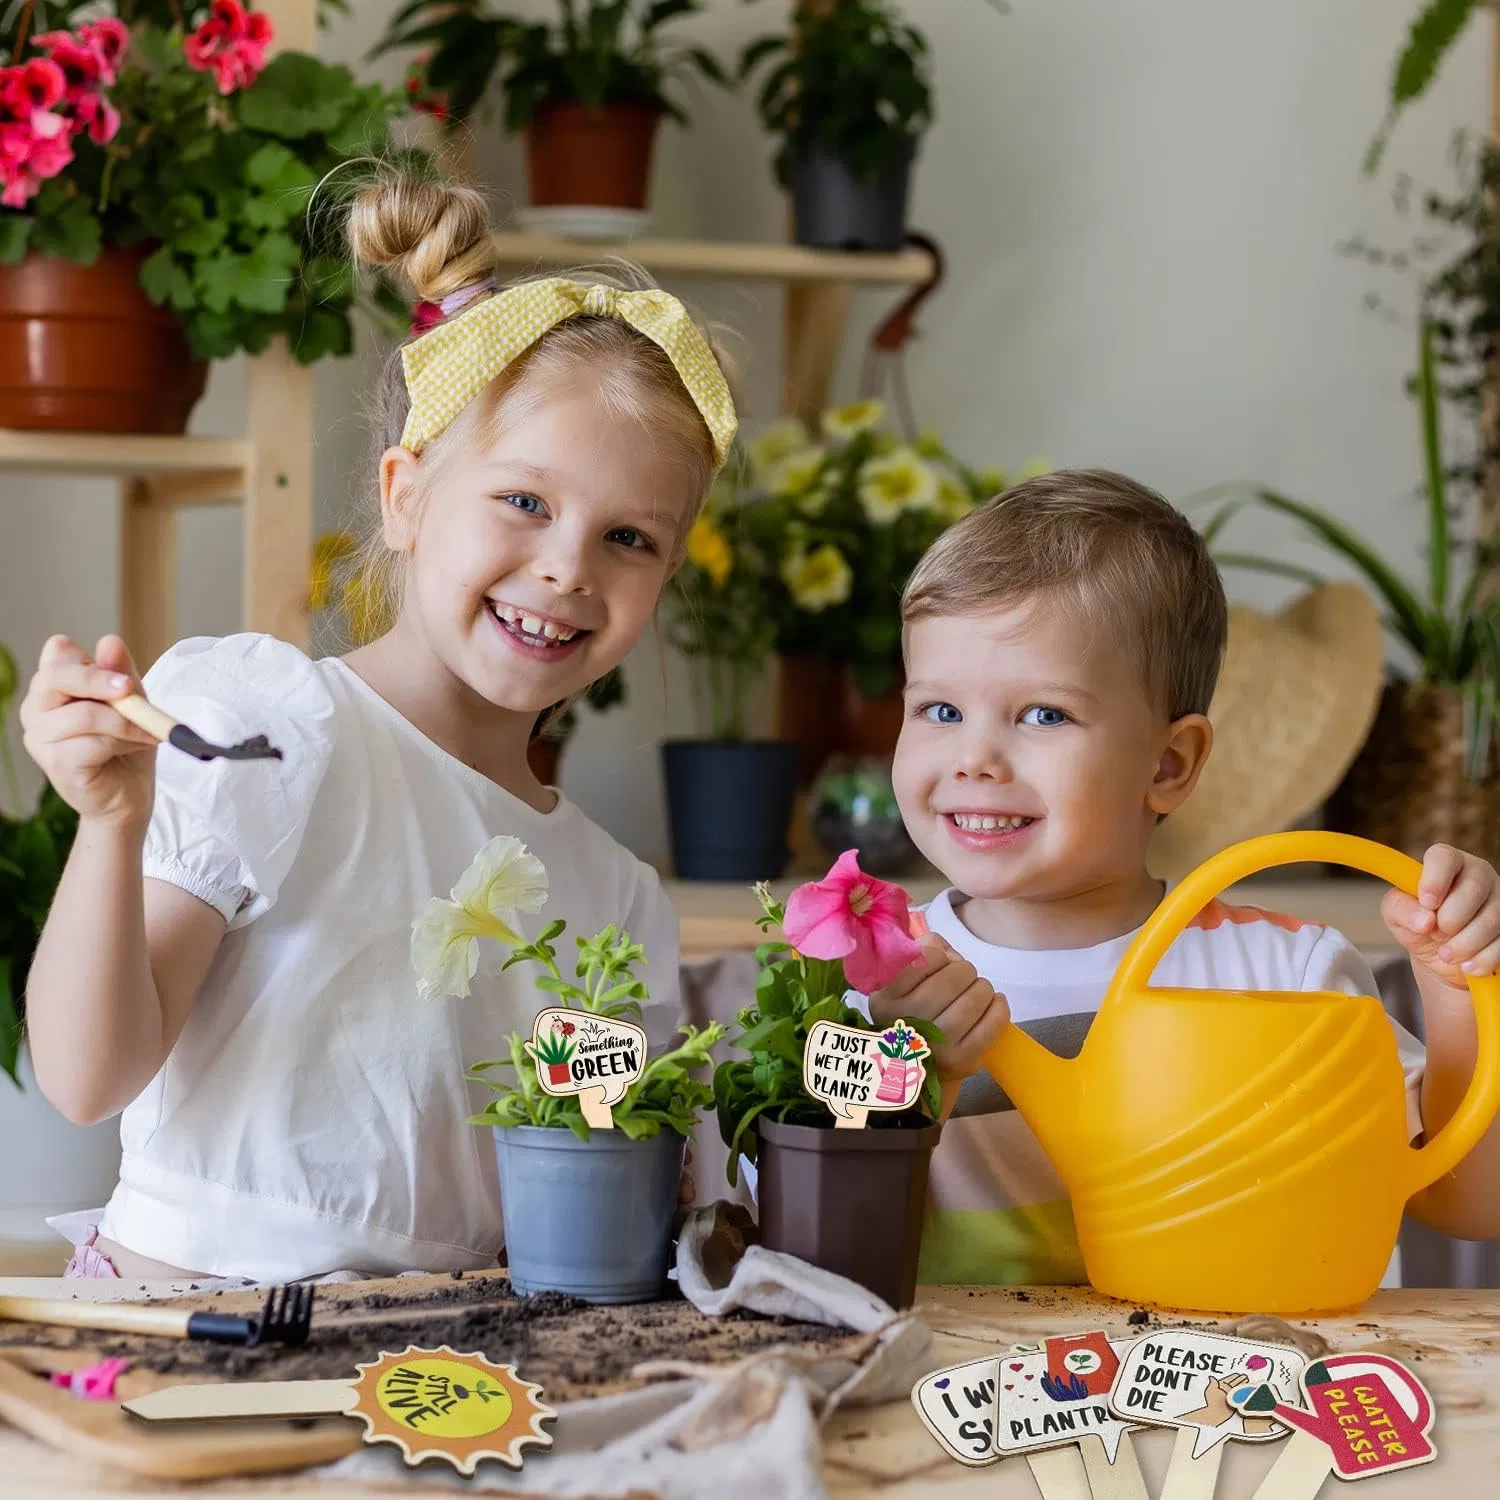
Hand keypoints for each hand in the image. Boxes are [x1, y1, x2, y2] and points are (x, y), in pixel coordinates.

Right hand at [19, 634, 157, 828]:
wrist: (128, 796)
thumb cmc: (126, 745)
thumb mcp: (132, 702)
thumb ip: (121, 673)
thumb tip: (109, 641)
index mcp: (52, 686)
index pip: (57, 652)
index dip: (89, 660)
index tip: (122, 677)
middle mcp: (36, 708)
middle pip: (55, 676)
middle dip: (99, 681)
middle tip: (131, 690)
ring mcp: (40, 738)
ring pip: (84, 714)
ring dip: (125, 723)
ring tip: (146, 732)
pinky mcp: (55, 763)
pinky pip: (93, 743)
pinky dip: (124, 742)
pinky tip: (137, 747)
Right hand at [868, 934, 1009, 1083]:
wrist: (919, 1068)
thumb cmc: (913, 1016)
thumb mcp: (900, 985)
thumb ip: (922, 952)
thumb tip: (947, 950)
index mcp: (886, 1000)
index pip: (925, 958)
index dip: (940, 955)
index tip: (940, 963)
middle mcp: (907, 1023)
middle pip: (953, 977)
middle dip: (965, 971)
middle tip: (964, 977)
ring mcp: (936, 1045)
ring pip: (975, 997)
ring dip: (983, 988)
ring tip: (978, 991)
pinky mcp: (962, 1061)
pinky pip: (992, 1024)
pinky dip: (999, 1007)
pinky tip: (995, 1002)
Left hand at [1381, 843, 1499, 986]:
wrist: (1441, 954)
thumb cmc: (1418, 922)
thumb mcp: (1397, 914)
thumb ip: (1401, 909)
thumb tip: (1424, 919)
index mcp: (1446, 863)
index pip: (1444, 856)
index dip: (1435, 879)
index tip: (1427, 903)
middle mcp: (1478, 874)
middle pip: (1474, 887)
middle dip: (1451, 919)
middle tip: (1436, 934)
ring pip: (1493, 918)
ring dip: (1464, 943)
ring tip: (1446, 954)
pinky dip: (1482, 959)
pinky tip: (1467, 965)